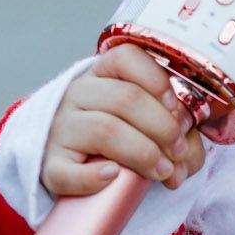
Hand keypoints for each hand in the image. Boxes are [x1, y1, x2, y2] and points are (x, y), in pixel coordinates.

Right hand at [41, 45, 205, 197]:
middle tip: (177, 151)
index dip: (157, 81)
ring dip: (142, 153)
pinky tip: (112, 176)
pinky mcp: (50, 164)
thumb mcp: (153, 127)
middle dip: (162, 127)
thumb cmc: (122, 140)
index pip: (126, 58)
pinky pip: (67, 171)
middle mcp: (78, 94)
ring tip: (162, 171)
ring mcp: (60, 128)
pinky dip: (92, 177)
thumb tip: (185, 158)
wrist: (75, 165)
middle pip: (125, 98)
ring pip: (105, 130)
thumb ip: (180, 136)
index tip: (176, 109)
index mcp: (103, 75)